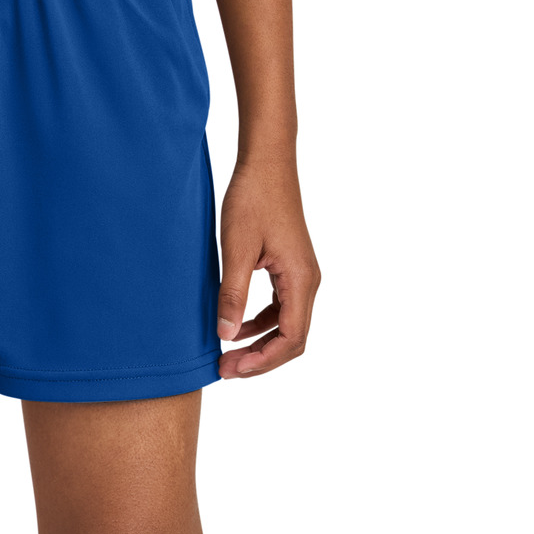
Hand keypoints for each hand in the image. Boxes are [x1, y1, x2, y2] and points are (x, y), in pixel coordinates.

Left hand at [216, 159, 319, 377]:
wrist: (266, 164)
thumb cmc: (253, 199)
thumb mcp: (236, 249)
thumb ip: (232, 295)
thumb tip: (226, 336)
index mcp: (300, 279)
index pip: (292, 338)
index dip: (263, 361)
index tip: (232, 368)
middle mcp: (308, 281)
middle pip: (293, 339)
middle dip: (261, 359)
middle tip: (226, 370)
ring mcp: (301, 275)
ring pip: (287, 326)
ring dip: (260, 345)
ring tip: (228, 356)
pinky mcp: (290, 269)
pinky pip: (280, 309)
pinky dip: (260, 325)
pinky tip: (234, 328)